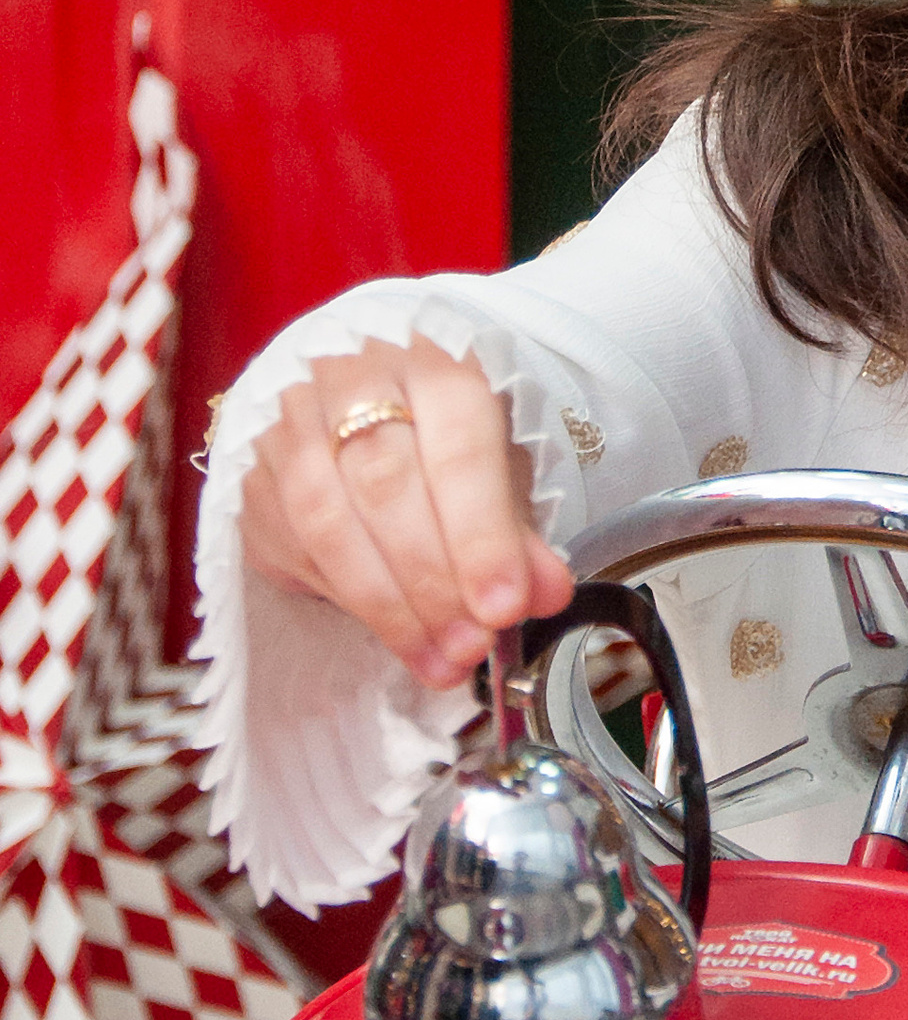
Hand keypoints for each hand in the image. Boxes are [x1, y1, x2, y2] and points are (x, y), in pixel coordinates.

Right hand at [237, 337, 572, 688]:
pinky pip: (286, 546)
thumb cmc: (445, 430)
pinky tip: (389, 633)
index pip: (455, 448)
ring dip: (386, 606)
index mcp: (433, 360)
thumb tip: (546, 593)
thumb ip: (517, 529)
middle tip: (469, 646)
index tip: (503, 607)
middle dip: (432, 581)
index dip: (480, 536)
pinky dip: (342, 600)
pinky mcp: (249, 473)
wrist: (364, 389)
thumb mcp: (498, 462)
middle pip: (384, 485)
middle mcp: (351, 378)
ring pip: (325, 520)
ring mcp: (288, 423)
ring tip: (436, 659)